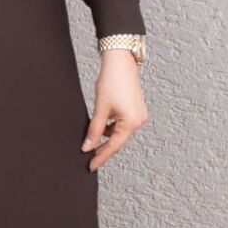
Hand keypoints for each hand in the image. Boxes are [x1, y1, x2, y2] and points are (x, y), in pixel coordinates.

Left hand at [82, 52, 148, 171]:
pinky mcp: (136, 108)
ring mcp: (139, 114)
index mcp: (132, 122)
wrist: (120, 61)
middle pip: (118, 141)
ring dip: (107, 136)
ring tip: (92, 138)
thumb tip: (88, 146)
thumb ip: (94, 130)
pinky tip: (101, 126)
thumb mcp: (100, 108)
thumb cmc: (112, 80)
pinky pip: (123, 124)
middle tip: (89, 157)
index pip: (113, 146)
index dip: (100, 157)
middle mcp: (139, 120)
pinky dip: (112, 127)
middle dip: (103, 148)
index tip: (91, 166)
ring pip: (120, 132)